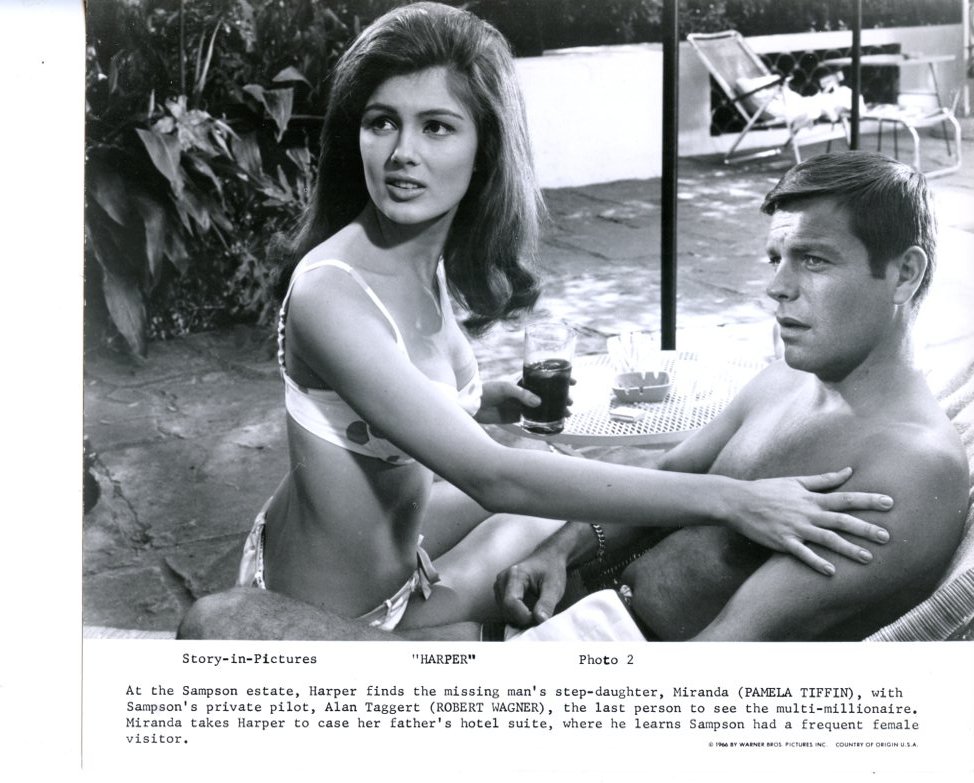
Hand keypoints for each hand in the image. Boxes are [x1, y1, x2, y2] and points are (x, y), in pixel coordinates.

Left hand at [474, 378, 573, 424]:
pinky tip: (555, 422)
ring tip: (567, 413)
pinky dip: (545, 420)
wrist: (473, 406)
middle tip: (571, 401)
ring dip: (556, 408)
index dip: (560, 377)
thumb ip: (522, 395)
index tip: (573, 381)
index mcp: (524, 380)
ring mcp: (523, 404)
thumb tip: (539, 403)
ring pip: (544, 406)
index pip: (545, 377)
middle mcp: (526, 391)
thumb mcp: (506, 388)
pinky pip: (535, 418)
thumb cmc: (488, 391)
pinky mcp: (518, 416)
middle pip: (548, 392)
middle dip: (561, 395)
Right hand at [493, 547, 569, 626]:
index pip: (511, 602)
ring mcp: (499, 585)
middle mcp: (503, 579)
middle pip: (506, 608)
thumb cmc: (552, 570)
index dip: (524, 616)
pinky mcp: (500, 591)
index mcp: (515, 574)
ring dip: (519, 618)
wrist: (549, 558)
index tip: (540, 618)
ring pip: (504, 611)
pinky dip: (516, 615)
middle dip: (523, 618)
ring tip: (535, 612)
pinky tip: (528, 612)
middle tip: (540, 617)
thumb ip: (547, 604)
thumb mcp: (554, 587)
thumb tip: (540, 621)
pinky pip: (505, 609)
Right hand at [725, 467, 892, 575]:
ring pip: (827, 539)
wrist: (738, 501)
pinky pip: (802, 553)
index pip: (846, 498)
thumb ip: (824, 479)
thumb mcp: (796, 481)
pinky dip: (816, 562)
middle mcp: (807, 513)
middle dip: (865, 529)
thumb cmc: (767, 489)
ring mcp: (795, 528)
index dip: (869, 500)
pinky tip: (831, 571)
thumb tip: (848, 471)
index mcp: (812, 498)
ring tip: (868, 558)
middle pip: (842, 521)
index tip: (890, 503)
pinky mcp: (782, 541)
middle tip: (887, 537)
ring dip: (848, 548)